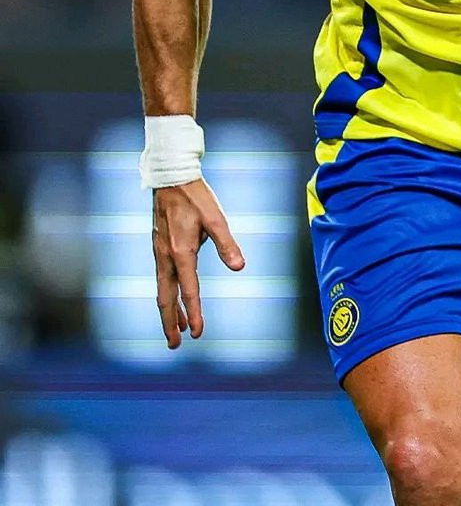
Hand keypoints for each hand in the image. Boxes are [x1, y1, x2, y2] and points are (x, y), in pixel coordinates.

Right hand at [152, 178, 244, 348]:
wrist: (170, 177)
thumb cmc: (196, 196)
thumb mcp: (216, 218)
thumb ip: (227, 243)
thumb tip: (240, 267)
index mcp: (181, 251)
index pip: (189, 290)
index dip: (194, 312)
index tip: (198, 333)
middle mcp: (166, 256)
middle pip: (165, 298)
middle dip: (170, 323)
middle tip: (175, 345)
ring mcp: (159, 252)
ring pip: (162, 289)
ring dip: (168, 311)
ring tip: (175, 330)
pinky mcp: (158, 246)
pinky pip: (162, 277)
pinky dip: (167, 292)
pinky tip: (174, 296)